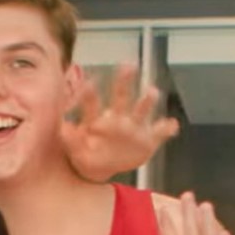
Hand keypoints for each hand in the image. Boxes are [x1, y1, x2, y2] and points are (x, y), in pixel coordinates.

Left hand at [63, 65, 180, 182]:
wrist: (102, 169)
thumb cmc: (86, 156)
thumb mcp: (76, 151)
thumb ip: (70, 139)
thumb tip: (62, 127)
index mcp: (96, 119)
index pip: (93, 103)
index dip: (90, 93)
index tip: (90, 82)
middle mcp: (117, 118)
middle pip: (121, 96)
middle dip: (125, 81)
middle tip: (129, 64)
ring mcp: (134, 128)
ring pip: (141, 110)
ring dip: (147, 100)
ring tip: (152, 91)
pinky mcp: (147, 140)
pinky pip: (159, 132)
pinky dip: (167, 128)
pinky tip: (172, 125)